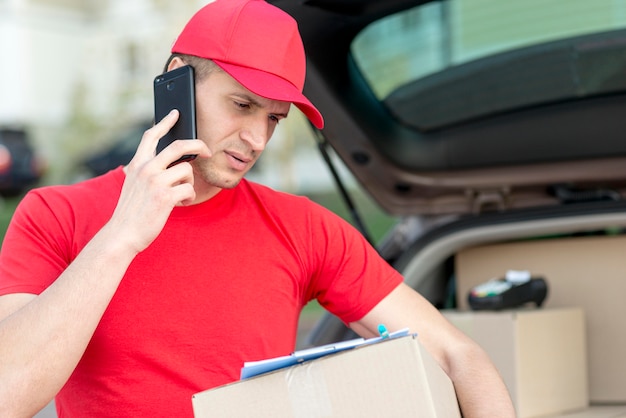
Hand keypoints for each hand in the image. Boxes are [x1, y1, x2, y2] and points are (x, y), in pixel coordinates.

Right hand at [107, 110, 210, 253]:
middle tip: (207, 152)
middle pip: (179, 146)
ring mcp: (155, 182)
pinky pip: (189, 190)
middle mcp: (146, 169)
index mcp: (137, 165)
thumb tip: (174, 163)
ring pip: (187, 171)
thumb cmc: (132, 212)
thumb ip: (148, 171)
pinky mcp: (165, 196)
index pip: (151, 136)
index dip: (165, 122)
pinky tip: (179, 204)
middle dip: (198, 145)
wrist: (122, 234)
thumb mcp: (134, 185)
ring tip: (179, 195)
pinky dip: (188, 198)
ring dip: (188, 184)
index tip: (176, 113)